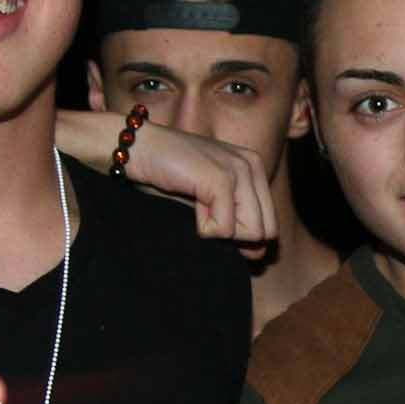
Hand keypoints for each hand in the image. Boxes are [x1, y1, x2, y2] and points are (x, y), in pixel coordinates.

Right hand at [61, 112, 276, 251]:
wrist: (135, 149)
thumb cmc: (168, 176)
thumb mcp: (209, 200)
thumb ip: (236, 222)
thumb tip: (259, 254)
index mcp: (254, 167)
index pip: (270, 224)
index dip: (242, 236)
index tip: (213, 217)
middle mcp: (252, 164)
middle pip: (265, 231)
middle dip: (234, 235)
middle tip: (204, 212)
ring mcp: (238, 169)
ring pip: (251, 232)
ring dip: (218, 230)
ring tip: (196, 204)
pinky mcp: (220, 178)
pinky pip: (225, 229)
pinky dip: (203, 227)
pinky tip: (190, 202)